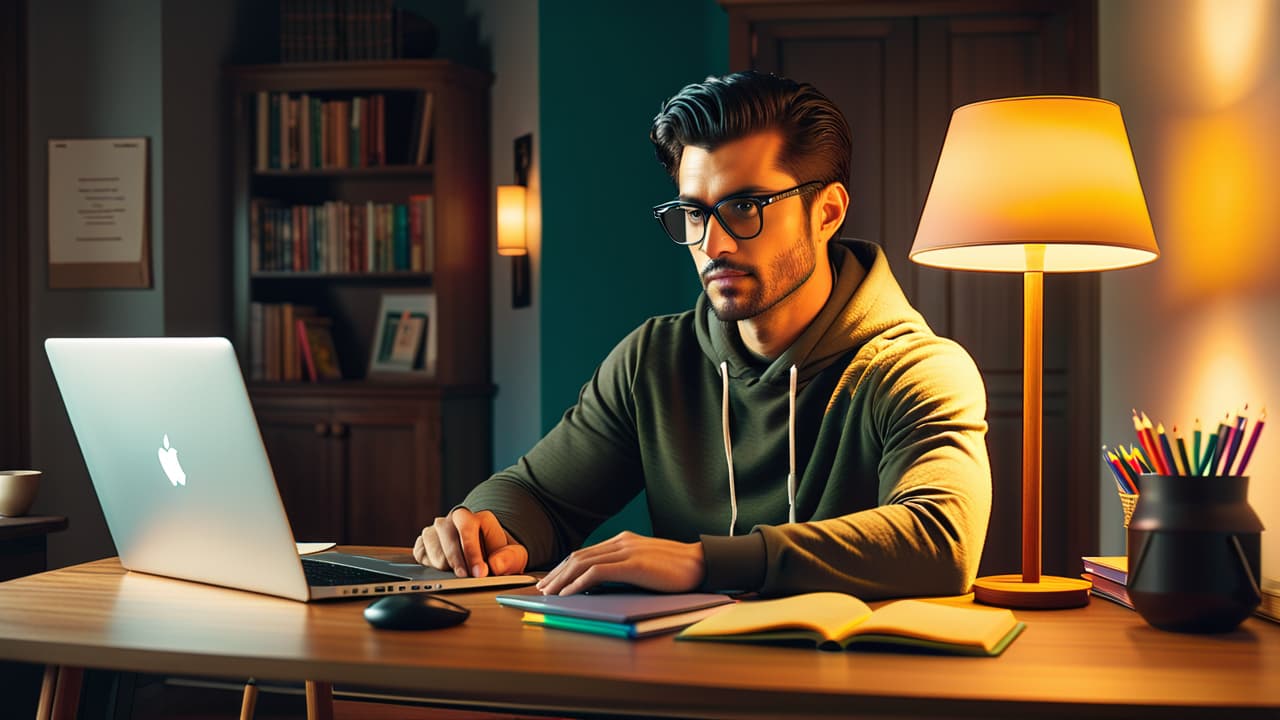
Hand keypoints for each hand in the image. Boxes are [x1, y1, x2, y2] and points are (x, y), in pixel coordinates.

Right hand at [413, 508, 528, 577]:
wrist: (491, 557)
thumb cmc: (501, 555)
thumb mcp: (515, 556)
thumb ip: (510, 559)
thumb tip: (495, 565)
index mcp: (478, 517)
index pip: (468, 527)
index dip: (472, 551)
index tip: (479, 572)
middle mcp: (455, 519)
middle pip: (445, 531)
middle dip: (455, 557)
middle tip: (464, 576)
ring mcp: (439, 530)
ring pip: (430, 539)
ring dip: (440, 560)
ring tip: (453, 575)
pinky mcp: (426, 543)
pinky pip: (420, 550)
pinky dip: (427, 562)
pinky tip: (440, 571)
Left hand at [535, 531, 704, 595]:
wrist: (702, 564)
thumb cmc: (678, 570)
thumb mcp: (647, 564)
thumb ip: (626, 567)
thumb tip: (603, 584)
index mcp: (624, 540)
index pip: (586, 552)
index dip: (565, 567)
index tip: (553, 580)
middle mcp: (621, 541)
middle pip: (579, 556)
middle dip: (557, 573)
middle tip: (543, 589)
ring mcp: (626, 551)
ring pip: (582, 563)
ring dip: (562, 579)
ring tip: (549, 594)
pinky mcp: (632, 564)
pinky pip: (596, 573)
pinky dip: (578, 584)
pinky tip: (568, 595)